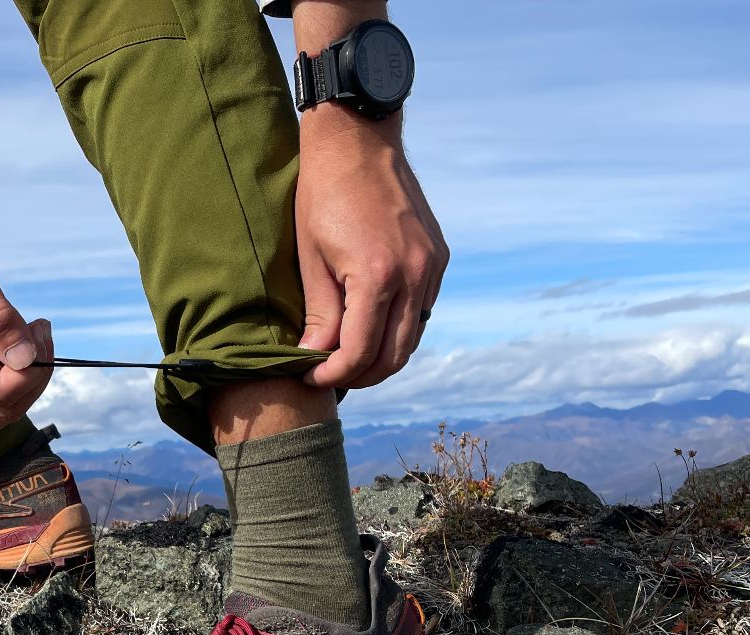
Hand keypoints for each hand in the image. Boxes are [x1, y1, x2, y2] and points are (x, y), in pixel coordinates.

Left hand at [294, 115, 448, 389]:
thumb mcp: (311, 258)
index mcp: (377, 277)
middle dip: (361, 375)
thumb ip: (319, 314)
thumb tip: (315, 358)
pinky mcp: (438, 258)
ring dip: (382, 357)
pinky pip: (422, 310)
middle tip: (331, 378)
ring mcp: (431, 266)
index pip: (360, 353)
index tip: (311, 377)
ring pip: (413, 337)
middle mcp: (414, 275)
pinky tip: (371, 326)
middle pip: (394, 355)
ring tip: (348, 358)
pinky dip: (398, 329)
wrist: (358, 141)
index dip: (334, 375)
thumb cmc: (323, 196)